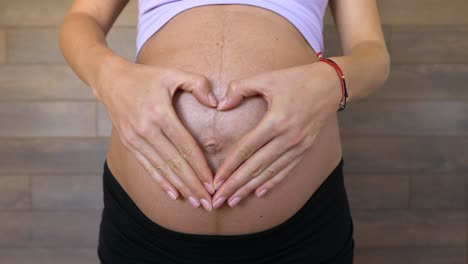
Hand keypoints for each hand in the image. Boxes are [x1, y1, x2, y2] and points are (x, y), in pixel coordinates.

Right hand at [96, 62, 218, 210]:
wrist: (110, 80)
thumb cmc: (146, 77)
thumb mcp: (173, 74)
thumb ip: (197, 84)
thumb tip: (216, 104)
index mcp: (160, 114)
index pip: (185, 146)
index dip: (200, 166)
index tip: (213, 182)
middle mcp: (146, 130)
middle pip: (175, 163)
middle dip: (193, 185)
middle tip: (209, 202)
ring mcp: (135, 139)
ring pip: (162, 169)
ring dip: (180, 188)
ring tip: (196, 202)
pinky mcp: (128, 144)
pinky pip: (147, 167)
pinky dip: (161, 182)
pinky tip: (174, 194)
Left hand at [211, 62, 341, 208]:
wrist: (330, 86)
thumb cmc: (296, 79)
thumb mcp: (267, 78)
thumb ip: (240, 88)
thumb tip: (221, 106)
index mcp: (276, 121)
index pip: (246, 149)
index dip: (229, 166)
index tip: (215, 181)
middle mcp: (288, 138)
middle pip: (255, 167)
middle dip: (235, 185)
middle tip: (218, 200)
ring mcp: (298, 146)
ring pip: (269, 173)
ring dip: (249, 189)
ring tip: (233, 201)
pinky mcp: (304, 150)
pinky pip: (286, 170)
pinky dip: (272, 183)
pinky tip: (259, 193)